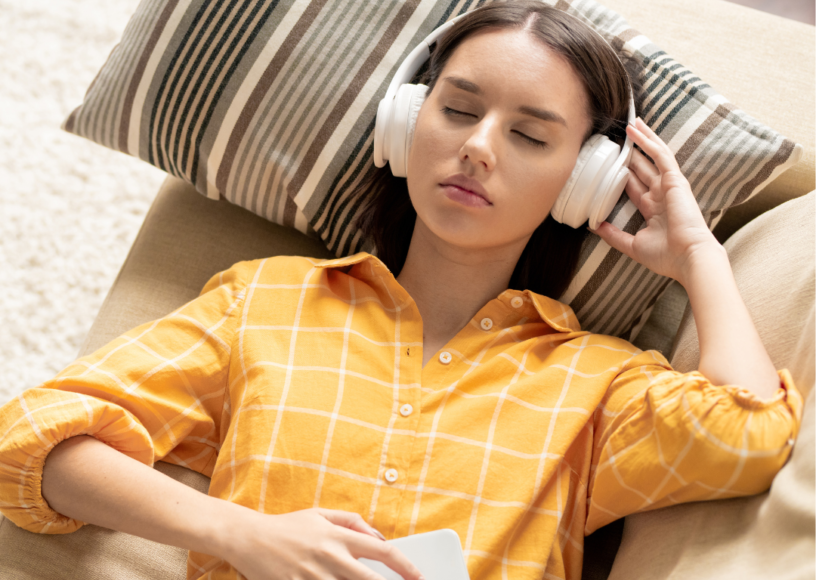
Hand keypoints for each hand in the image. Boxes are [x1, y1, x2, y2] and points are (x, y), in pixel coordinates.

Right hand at [218, 506, 423, 579]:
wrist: (249, 538)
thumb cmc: (288, 526)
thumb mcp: (321, 513)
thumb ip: (353, 522)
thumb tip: (379, 536)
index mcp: (339, 536)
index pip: (382, 551)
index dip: (406, 566)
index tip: (418, 577)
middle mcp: (331, 557)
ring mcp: (314, 576)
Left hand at [593, 117, 721, 285]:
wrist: (687, 258)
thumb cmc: (666, 256)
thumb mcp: (632, 245)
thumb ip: (613, 235)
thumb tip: (594, 226)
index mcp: (652, 209)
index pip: (634, 185)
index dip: (623, 172)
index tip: (610, 162)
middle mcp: (660, 195)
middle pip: (643, 167)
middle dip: (632, 151)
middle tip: (619, 135)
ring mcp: (669, 186)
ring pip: (653, 155)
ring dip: (642, 139)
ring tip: (631, 122)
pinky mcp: (675, 180)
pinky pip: (661, 156)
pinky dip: (650, 141)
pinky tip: (639, 129)